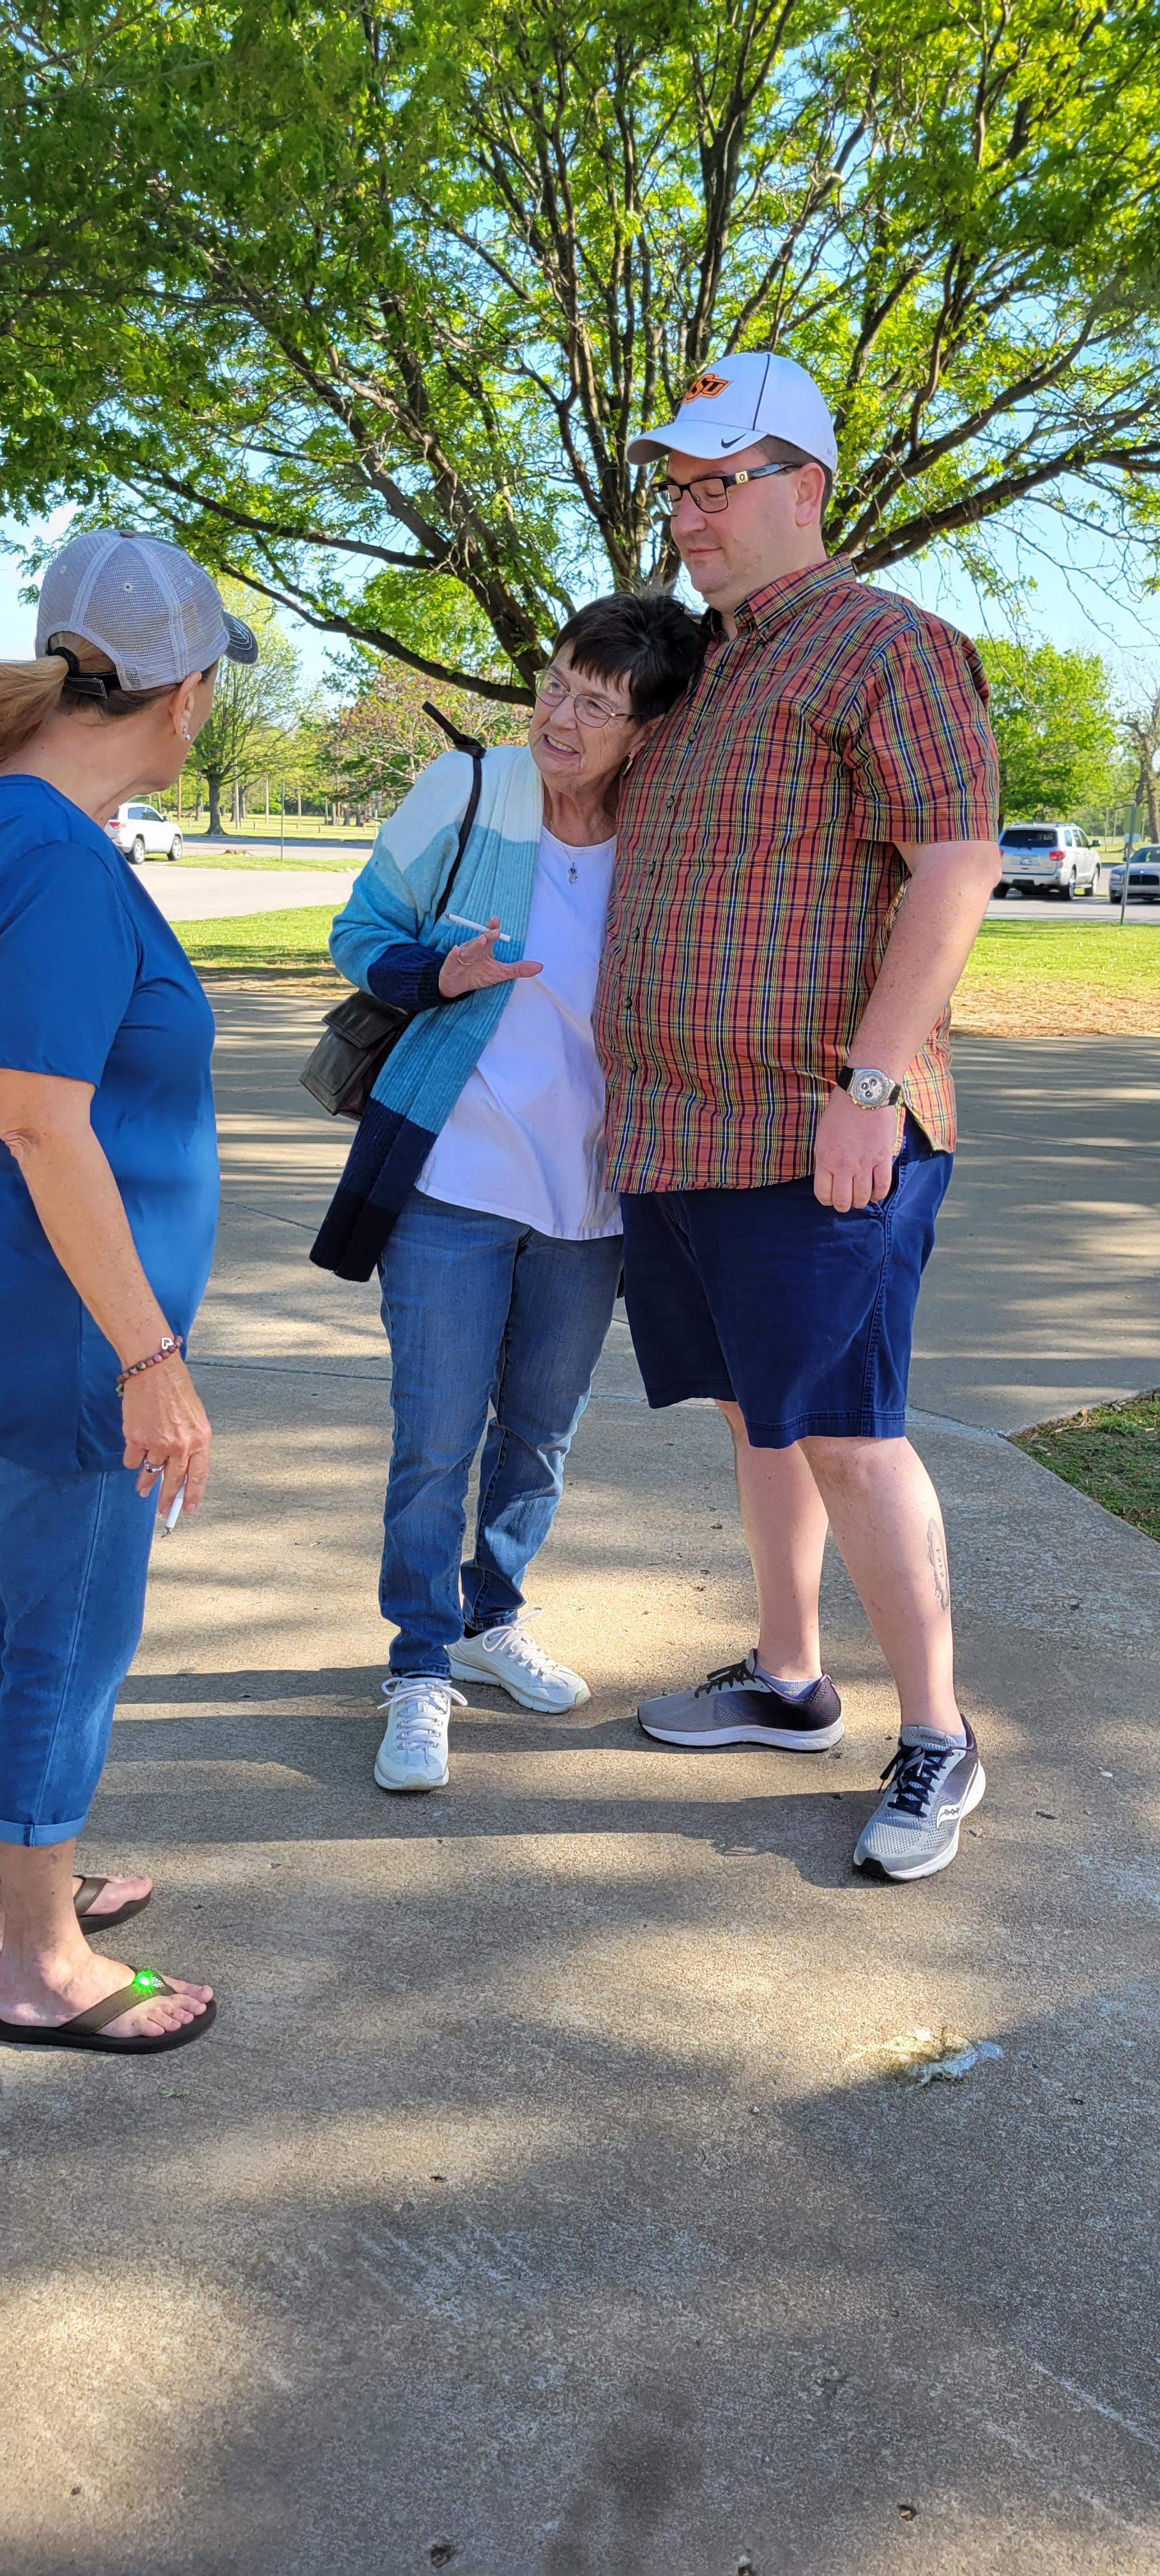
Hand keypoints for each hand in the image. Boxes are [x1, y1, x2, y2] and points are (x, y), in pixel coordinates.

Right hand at [122, 1355, 211, 1515]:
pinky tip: (134, 1460)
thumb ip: (192, 1444)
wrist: (154, 1371)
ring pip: (151, 1472)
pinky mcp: (136, 1438)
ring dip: (146, 1483)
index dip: (192, 1495)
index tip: (187, 1509)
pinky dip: (133, 1461)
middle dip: (167, 1499)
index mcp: (200, 1439)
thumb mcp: (196, 1418)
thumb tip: (185, 1468)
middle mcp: (180, 1445)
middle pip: (174, 1481)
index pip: (199, 1476)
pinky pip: (133, 1460)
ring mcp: (157, 1442)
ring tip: (143, 1491)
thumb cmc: (177, 1390)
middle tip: (163, 1511)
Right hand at [438, 920, 542, 996]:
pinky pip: (452, 959)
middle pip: (480, 940)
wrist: (456, 986)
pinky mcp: (451, 966)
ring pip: (468, 949)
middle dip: (487, 935)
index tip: (496, 920)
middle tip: (495, 931)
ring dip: (474, 944)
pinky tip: (457, 950)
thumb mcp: (500, 973)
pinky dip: (454, 955)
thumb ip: (518, 969)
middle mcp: (473, 949)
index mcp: (484, 948)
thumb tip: (540, 966)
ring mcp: (461, 957)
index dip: (492, 927)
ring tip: (481, 940)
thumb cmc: (478, 975)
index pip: (489, 934)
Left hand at [813, 1088, 897, 1210]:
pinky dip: (879, 1194)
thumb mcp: (822, 1136)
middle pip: (843, 1200)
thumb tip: (830, 1175)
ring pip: (862, 1197)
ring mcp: (864, 1164)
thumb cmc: (840, 1111)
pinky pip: (882, 1186)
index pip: (823, 1194)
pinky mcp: (882, 1159)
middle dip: (843, 1205)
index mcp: (825, 1160)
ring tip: (861, 1199)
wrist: (863, 1094)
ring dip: (861, 1202)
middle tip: (846, 1202)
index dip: (827, 1200)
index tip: (831, 1198)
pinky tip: (876, 1194)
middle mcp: (843, 1166)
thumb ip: (825, 1158)